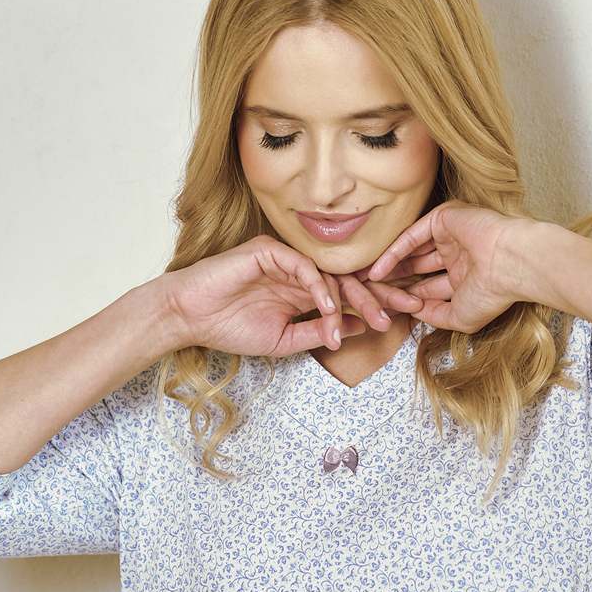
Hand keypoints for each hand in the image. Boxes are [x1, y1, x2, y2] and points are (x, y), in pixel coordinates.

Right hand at [163, 233, 424, 358]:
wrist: (191, 317)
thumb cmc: (230, 328)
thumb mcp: (285, 340)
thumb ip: (320, 332)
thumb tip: (360, 328)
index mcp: (303, 290)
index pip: (346, 294)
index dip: (373, 305)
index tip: (397, 322)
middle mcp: (299, 271)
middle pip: (346, 279)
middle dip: (377, 295)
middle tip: (401, 312)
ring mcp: (285, 259)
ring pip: (330, 273)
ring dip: (353, 297)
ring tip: (371, 318)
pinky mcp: (269, 251)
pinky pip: (304, 266)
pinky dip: (319, 288)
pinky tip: (328, 308)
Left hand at [360, 199, 527, 333]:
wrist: (512, 265)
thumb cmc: (493, 294)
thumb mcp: (459, 317)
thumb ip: (434, 315)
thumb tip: (411, 313)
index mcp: (464, 277)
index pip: (428, 288)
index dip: (406, 299)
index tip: (384, 310)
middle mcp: (456, 255)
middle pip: (416, 269)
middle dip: (393, 282)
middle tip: (367, 293)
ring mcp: (450, 236)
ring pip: (411, 253)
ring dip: (388, 268)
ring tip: (364, 282)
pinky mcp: (444, 218)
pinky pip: (411, 237)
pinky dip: (393, 254)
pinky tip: (376, 271)